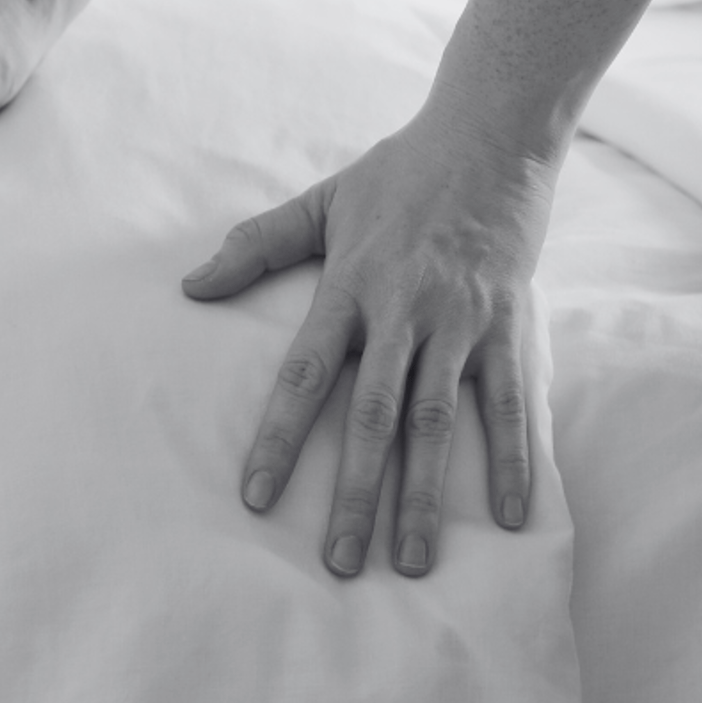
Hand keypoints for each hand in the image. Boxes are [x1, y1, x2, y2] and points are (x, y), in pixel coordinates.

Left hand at [181, 103, 559, 578]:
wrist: (487, 138)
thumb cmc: (396, 174)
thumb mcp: (320, 202)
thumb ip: (257, 246)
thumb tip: (189, 285)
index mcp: (350, 284)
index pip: (305, 372)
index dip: (280, 436)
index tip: (258, 497)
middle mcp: (403, 309)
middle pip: (373, 415)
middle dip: (356, 493)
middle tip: (340, 564)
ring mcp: (460, 321)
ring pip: (438, 421)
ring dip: (425, 495)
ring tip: (410, 561)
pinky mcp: (509, 325)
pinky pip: (509, 402)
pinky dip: (512, 459)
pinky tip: (506, 517)